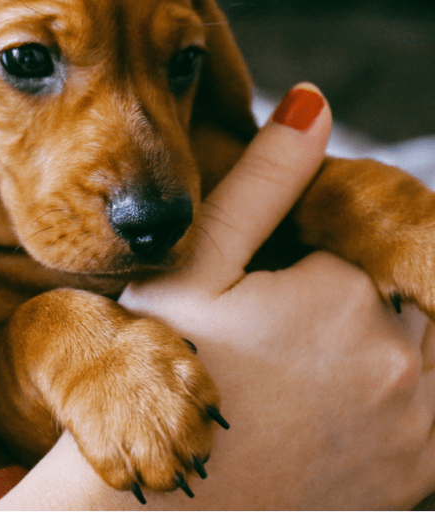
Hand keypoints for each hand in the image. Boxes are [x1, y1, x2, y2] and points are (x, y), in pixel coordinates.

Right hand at [0, 84, 434, 509]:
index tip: (293, 230)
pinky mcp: (420, 471)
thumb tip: (313, 102)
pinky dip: (409, 362)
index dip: (340, 209)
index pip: (384, 215)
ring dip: (397, 302)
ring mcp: (421, 426)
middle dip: (372, 255)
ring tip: (311, 327)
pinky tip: (344, 370)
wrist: (164, 506)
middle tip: (299, 279)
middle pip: (422, 268)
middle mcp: (406, 366)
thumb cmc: (166, 371)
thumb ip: (263, 181)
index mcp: (349, 301)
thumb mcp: (197, 265)